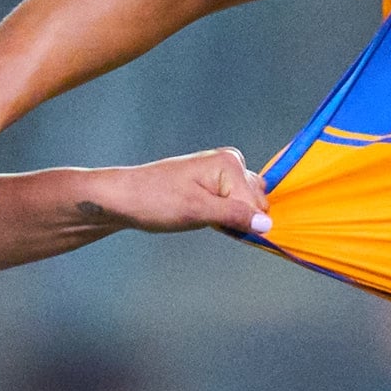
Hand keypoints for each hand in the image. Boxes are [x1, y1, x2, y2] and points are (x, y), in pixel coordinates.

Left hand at [98, 147, 272, 237]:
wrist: (123, 197)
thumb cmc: (155, 200)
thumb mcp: (197, 211)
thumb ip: (235, 216)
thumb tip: (266, 224)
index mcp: (230, 164)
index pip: (257, 204)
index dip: (242, 223)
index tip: (218, 228)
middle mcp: (230, 162)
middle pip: (257, 201)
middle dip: (239, 218)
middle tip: (207, 221)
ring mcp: (221, 171)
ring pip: (247, 203)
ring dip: (233, 217)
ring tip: (203, 217)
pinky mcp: (213, 181)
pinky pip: (235, 201)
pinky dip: (226, 214)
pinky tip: (204, 216)